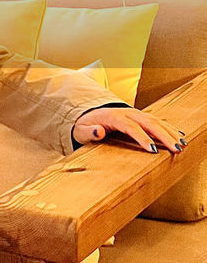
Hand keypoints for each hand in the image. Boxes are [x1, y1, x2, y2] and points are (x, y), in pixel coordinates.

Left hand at [72, 106, 187, 152]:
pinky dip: (168, 128)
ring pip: (156, 121)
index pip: (131, 127)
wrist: (87, 115)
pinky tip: (179, 135)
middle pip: (149, 123)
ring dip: (170, 132)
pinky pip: (157, 121)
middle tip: (176, 148)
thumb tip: (98, 131)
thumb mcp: (81, 130)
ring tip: (181, 145)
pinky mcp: (140, 117)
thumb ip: (88, 132)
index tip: (153, 149)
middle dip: (164, 135)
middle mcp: (127, 113)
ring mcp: (135, 113)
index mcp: (114, 117)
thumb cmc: (84, 126)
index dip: (143, 138)